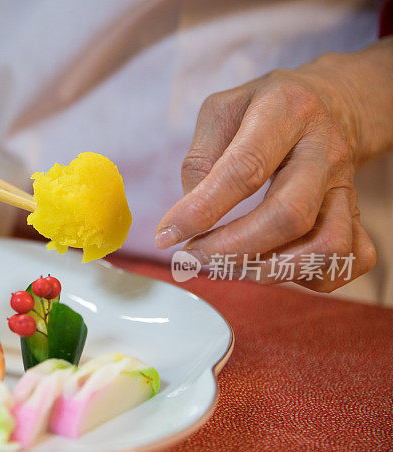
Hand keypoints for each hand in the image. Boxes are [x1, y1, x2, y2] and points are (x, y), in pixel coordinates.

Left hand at [156, 38, 392, 291]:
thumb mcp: (221, 111)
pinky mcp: (356, 212)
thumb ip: (200, 158)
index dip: (202, 210)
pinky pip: (352, 258)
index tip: (167, 236)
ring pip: (326, 246)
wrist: (329, 102)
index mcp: (285, 112)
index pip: (245, 169)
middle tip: (193, 257)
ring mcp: (346, 185)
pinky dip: (310, 276)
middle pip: (289, 216)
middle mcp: (324, 150)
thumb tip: (190, 216)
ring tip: (230, 264)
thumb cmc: (263, 110)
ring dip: (271, 269)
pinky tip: (272, 265)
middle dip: (233, 249)